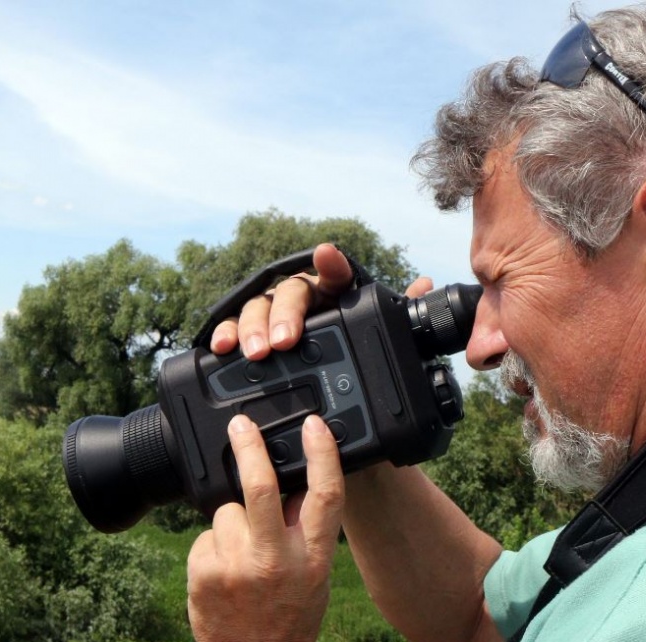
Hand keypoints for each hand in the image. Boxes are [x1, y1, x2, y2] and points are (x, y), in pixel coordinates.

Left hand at [187, 413, 344, 641]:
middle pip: (260, 487)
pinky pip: (205, 536)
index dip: (321, 453)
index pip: (324, 494)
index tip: (313, 423)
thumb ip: (307, 530)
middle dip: (249, 447)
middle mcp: (275, 559)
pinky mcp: (204, 573)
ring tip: (240, 555)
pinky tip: (223, 572)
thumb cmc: (290, 617)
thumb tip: (294, 479)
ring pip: (226, 511)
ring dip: (231, 521)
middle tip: (239, 424)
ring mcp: (236, 567)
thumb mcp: (316, 575)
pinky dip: (213, 545)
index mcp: (313, 557)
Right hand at [209, 242, 433, 359]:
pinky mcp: (249, 332)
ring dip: (253, 328)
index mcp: (332, 293)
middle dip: (283, 315)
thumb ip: (396, 311)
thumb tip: (423, 284)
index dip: (332, 263)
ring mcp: (271, 314)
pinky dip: (225, 334)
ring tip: (256, 352)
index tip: (326, 253)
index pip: (334, 273)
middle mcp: (300, 298)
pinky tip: (222, 347)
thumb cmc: (349, 348)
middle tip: (283, 342)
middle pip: (289, 294)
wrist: (326, 385)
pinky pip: (232, 328)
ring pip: (257, 308)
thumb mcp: (373, 334)